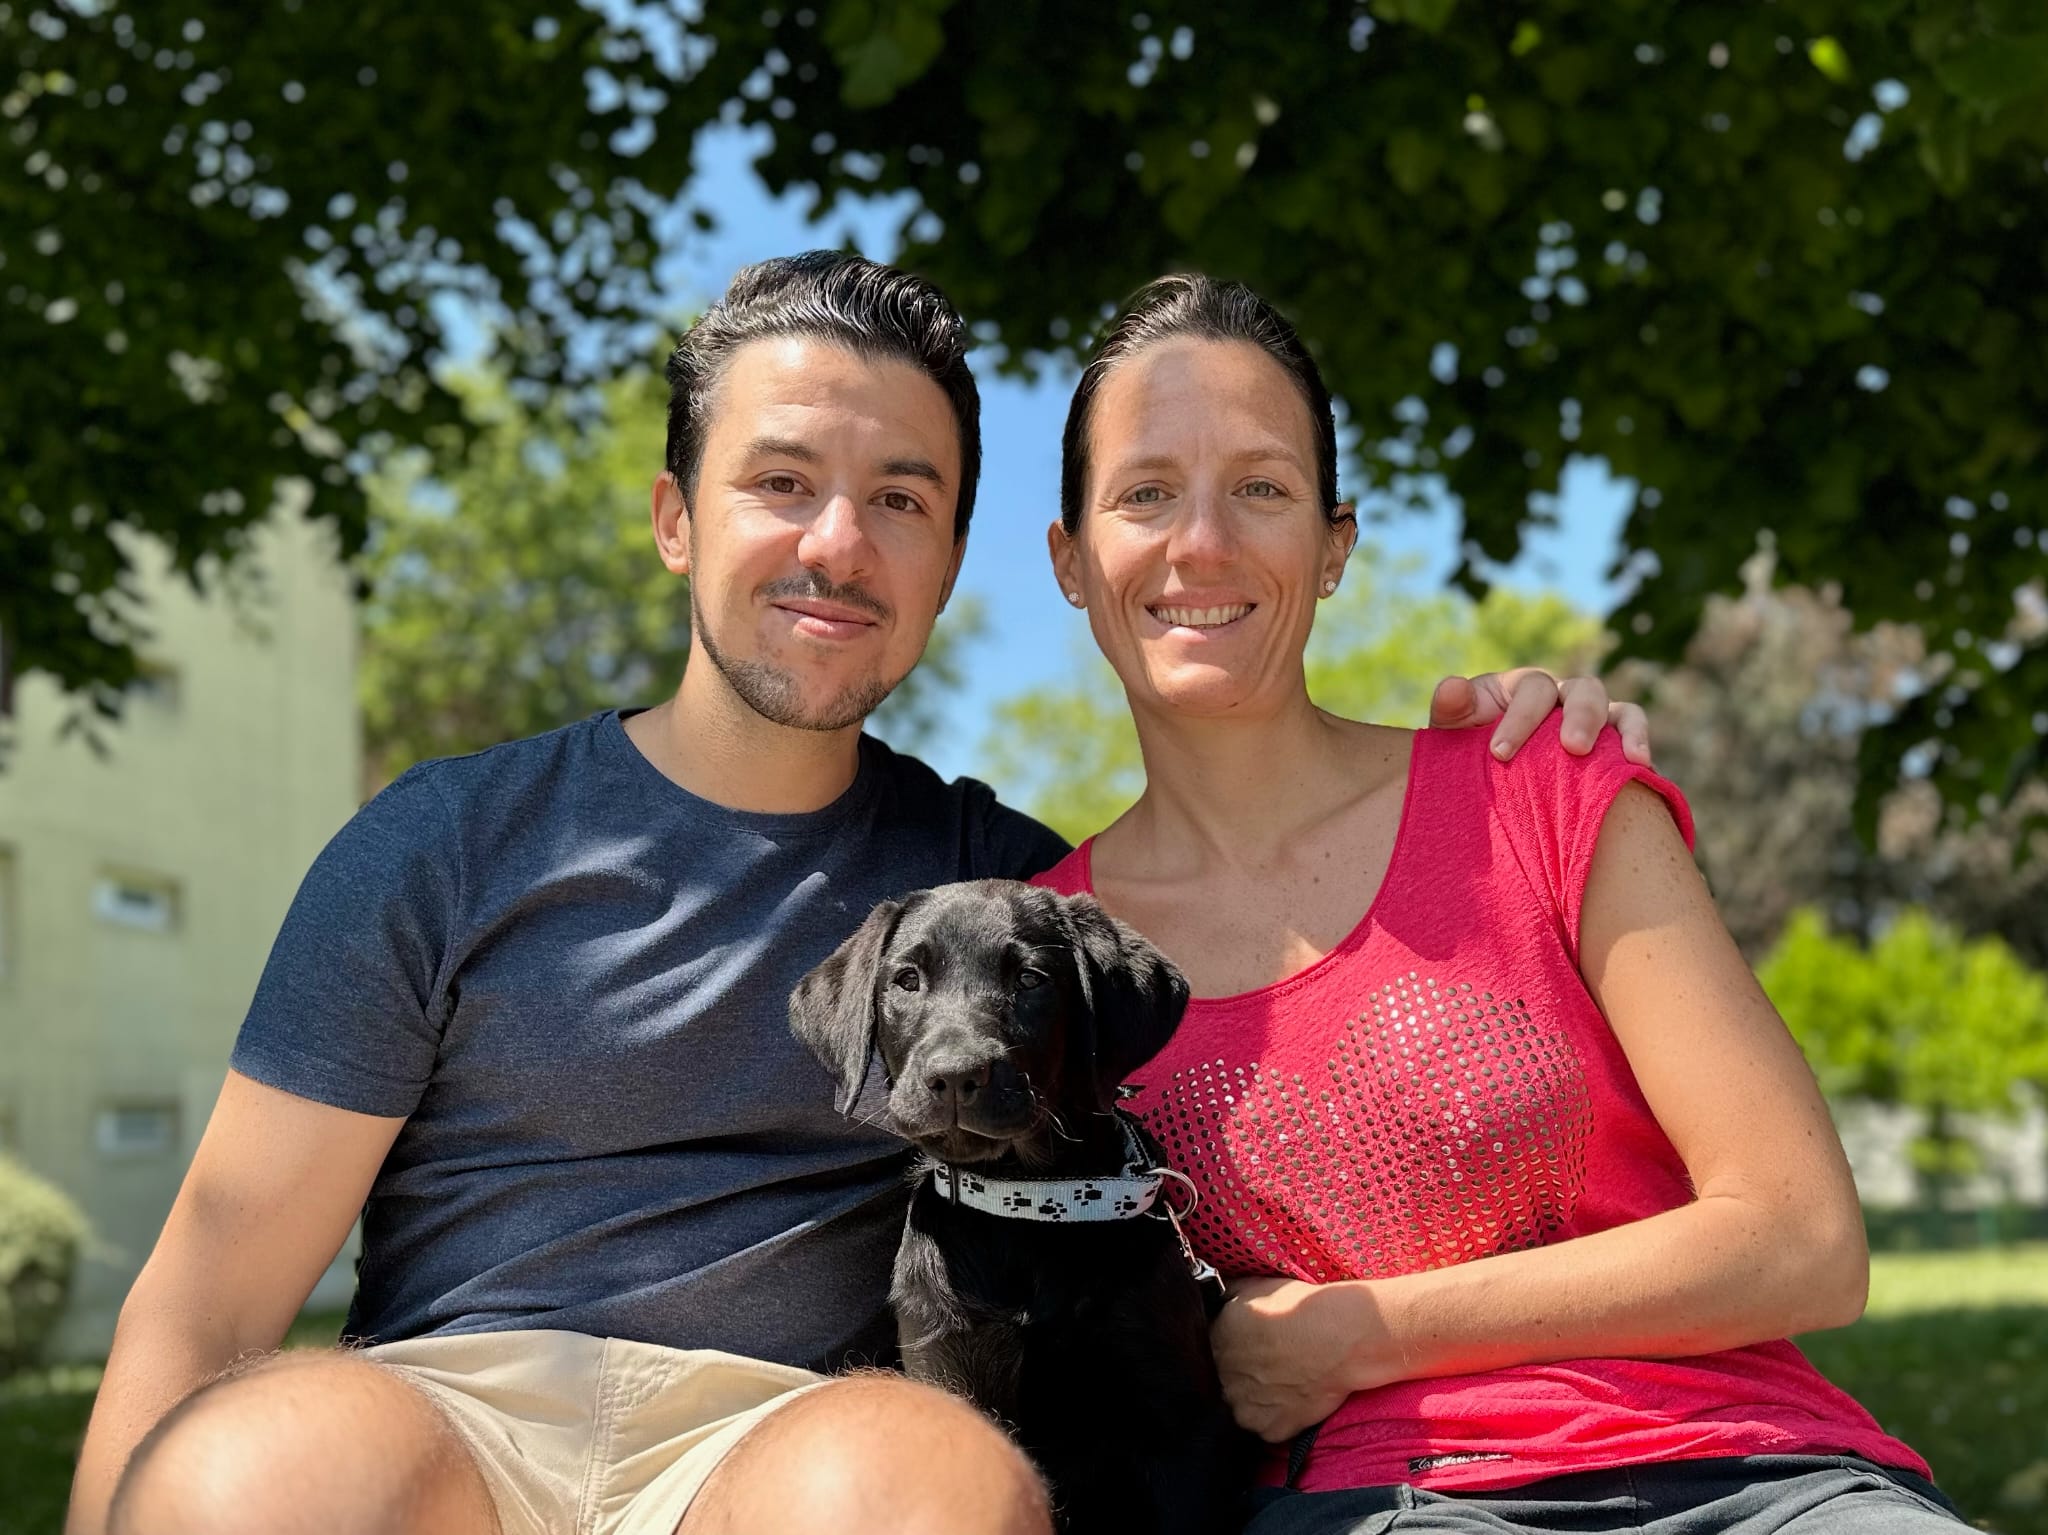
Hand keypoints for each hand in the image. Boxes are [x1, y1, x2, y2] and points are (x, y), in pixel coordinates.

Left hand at [1211, 1277, 1399, 1442]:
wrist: (1337, 1339)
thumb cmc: (1299, 1308)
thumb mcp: (1253, 1287)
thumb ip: (1226, 1296)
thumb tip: (1216, 1297)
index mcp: (1213, 1344)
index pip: (1207, 1350)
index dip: (1227, 1348)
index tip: (1243, 1345)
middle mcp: (1222, 1381)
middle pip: (1223, 1382)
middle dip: (1238, 1374)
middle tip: (1264, 1364)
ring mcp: (1244, 1410)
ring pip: (1242, 1407)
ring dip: (1254, 1398)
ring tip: (1280, 1381)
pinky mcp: (1270, 1430)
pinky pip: (1268, 1427)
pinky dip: (1278, 1417)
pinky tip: (1292, 1398)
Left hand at [1428, 668, 1651, 764]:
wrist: (1489, 792)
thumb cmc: (1468, 758)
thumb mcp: (1452, 737)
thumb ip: (1451, 711)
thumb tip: (1452, 687)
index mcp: (1522, 689)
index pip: (1531, 690)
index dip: (1519, 719)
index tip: (1500, 754)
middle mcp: (1562, 698)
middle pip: (1583, 690)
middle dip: (1581, 716)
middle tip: (1573, 748)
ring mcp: (1592, 721)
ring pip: (1619, 710)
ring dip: (1624, 729)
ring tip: (1628, 757)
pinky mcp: (1612, 748)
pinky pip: (1634, 737)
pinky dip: (1640, 745)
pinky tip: (1642, 767)